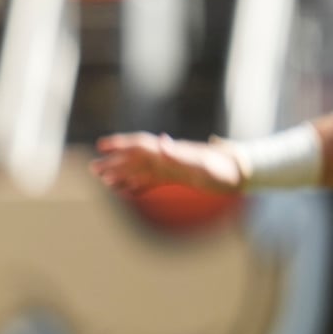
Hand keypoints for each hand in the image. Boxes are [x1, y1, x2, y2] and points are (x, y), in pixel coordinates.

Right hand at [90, 132, 242, 194]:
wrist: (240, 173)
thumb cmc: (222, 167)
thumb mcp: (201, 161)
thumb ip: (179, 153)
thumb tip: (160, 141)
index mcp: (168, 151)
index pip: (138, 144)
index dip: (119, 144)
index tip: (101, 145)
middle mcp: (165, 158)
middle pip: (134, 158)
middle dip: (113, 162)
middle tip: (93, 169)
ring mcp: (169, 168)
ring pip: (139, 170)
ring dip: (121, 174)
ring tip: (103, 181)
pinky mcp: (176, 178)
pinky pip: (151, 182)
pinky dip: (136, 186)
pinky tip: (126, 193)